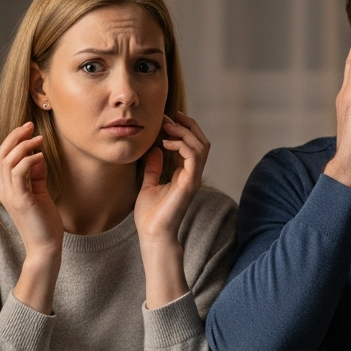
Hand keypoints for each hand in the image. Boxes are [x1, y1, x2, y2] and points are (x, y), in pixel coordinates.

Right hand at [0, 122, 64, 312]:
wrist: (46, 248)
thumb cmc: (44, 223)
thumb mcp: (40, 193)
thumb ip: (37, 174)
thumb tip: (38, 155)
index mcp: (8, 188)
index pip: (2, 158)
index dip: (12, 140)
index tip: (28, 129)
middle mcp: (5, 190)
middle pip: (1, 155)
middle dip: (15, 136)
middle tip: (30, 125)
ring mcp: (11, 195)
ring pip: (7, 161)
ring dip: (23, 145)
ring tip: (38, 138)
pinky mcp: (21, 200)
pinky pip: (19, 172)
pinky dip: (29, 159)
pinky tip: (40, 156)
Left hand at [133, 111, 209, 307]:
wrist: (153, 234)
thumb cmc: (151, 215)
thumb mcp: (148, 185)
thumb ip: (153, 168)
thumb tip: (153, 150)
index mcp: (184, 174)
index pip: (192, 145)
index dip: (183, 129)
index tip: (167, 118)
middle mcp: (192, 175)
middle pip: (202, 141)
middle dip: (188, 125)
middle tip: (170, 116)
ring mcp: (192, 179)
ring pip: (201, 146)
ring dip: (185, 132)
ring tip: (167, 126)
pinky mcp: (189, 183)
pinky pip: (193, 156)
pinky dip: (181, 144)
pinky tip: (165, 142)